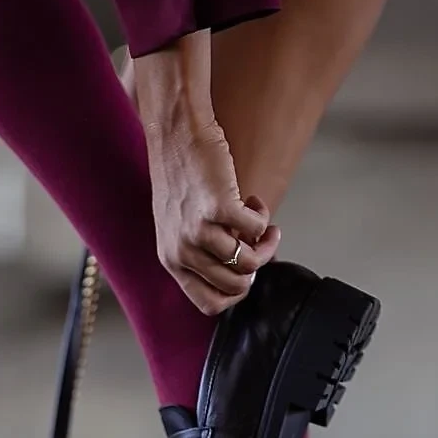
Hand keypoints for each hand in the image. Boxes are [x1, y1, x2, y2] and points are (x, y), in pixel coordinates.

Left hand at [145, 116, 280, 314]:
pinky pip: (256, 230)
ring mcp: (198, 231)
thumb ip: (199, 253)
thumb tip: (241, 271)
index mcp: (170, 260)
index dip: (236, 292)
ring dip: (267, 242)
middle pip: (237, 286)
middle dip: (258, 265)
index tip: (245, 271)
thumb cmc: (180, 176)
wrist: (175, 133)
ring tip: (262, 224)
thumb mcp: (177, 225)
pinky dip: (262, 217)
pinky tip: (252, 200)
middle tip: (260, 243)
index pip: (209, 303)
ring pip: (250, 262)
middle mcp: (181, 251)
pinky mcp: (218, 208)